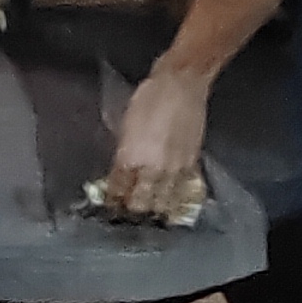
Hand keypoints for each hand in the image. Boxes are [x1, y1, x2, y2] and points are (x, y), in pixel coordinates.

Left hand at [102, 61, 210, 223]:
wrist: (181, 83)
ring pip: (163, 202)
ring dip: (155, 211)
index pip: (118, 190)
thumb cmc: (148, 97)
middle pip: (141, 203)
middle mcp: (151, 169)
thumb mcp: (124, 123)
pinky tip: (173, 205)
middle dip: (133, 212)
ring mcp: (173, 169)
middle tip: (128, 217)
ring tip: (150, 218)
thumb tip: (119, 169)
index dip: (112, 201)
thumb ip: (122, 151)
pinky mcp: (192, 164)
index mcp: (129, 157)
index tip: (109, 208)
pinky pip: (183, 191)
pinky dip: (177, 200)